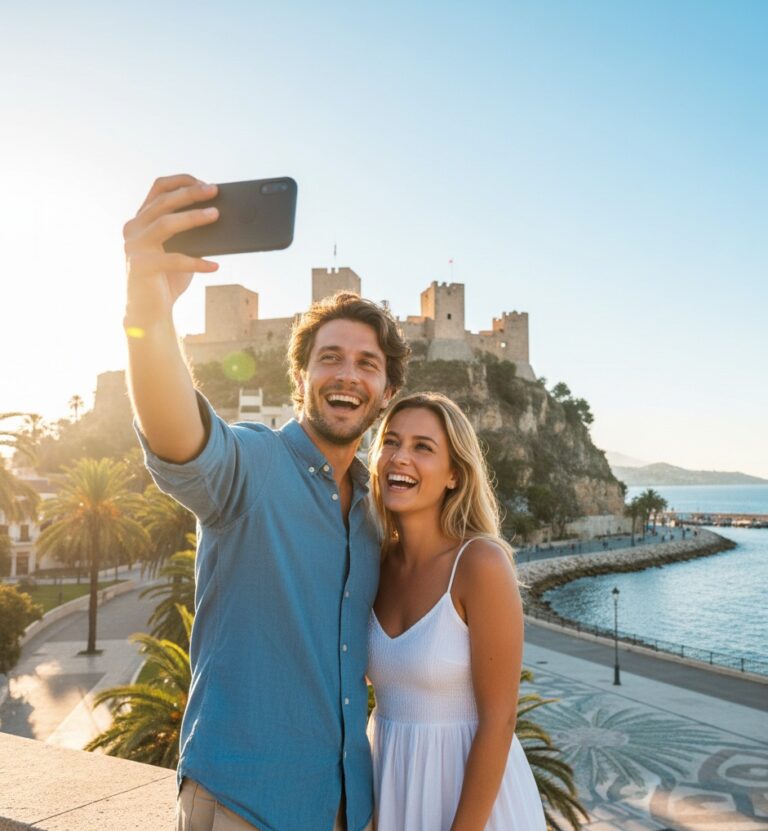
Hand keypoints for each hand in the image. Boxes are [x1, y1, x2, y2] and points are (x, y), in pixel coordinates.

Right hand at [123, 174, 219, 329]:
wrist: (149, 311)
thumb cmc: (168, 278)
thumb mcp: (182, 250)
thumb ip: (191, 234)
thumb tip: (218, 216)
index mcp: (141, 220)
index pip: (158, 189)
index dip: (180, 181)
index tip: (204, 182)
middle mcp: (133, 229)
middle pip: (163, 202)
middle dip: (190, 193)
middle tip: (215, 191)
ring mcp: (133, 247)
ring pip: (164, 224)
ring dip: (193, 217)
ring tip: (216, 215)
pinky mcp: (140, 267)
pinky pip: (172, 260)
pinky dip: (196, 262)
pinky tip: (215, 265)